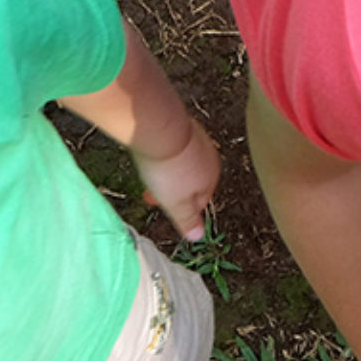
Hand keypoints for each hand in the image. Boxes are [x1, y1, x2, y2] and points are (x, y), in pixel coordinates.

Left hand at [135, 118, 221, 242]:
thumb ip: (187, 221)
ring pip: (183, 161)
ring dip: (168, 169)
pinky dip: (165, 149)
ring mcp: (197, 138)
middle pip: (191, 180)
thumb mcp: (175, 204)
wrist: (157, 127)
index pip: (199, 202)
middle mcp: (209, 158)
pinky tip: (152, 150)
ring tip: (149, 169)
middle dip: (173, 188)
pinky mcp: (183, 122)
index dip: (179, 207)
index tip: (160, 205)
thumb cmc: (167, 169)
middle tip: (151, 189)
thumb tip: (198, 237)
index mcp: (210, 180)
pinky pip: (176, 143)